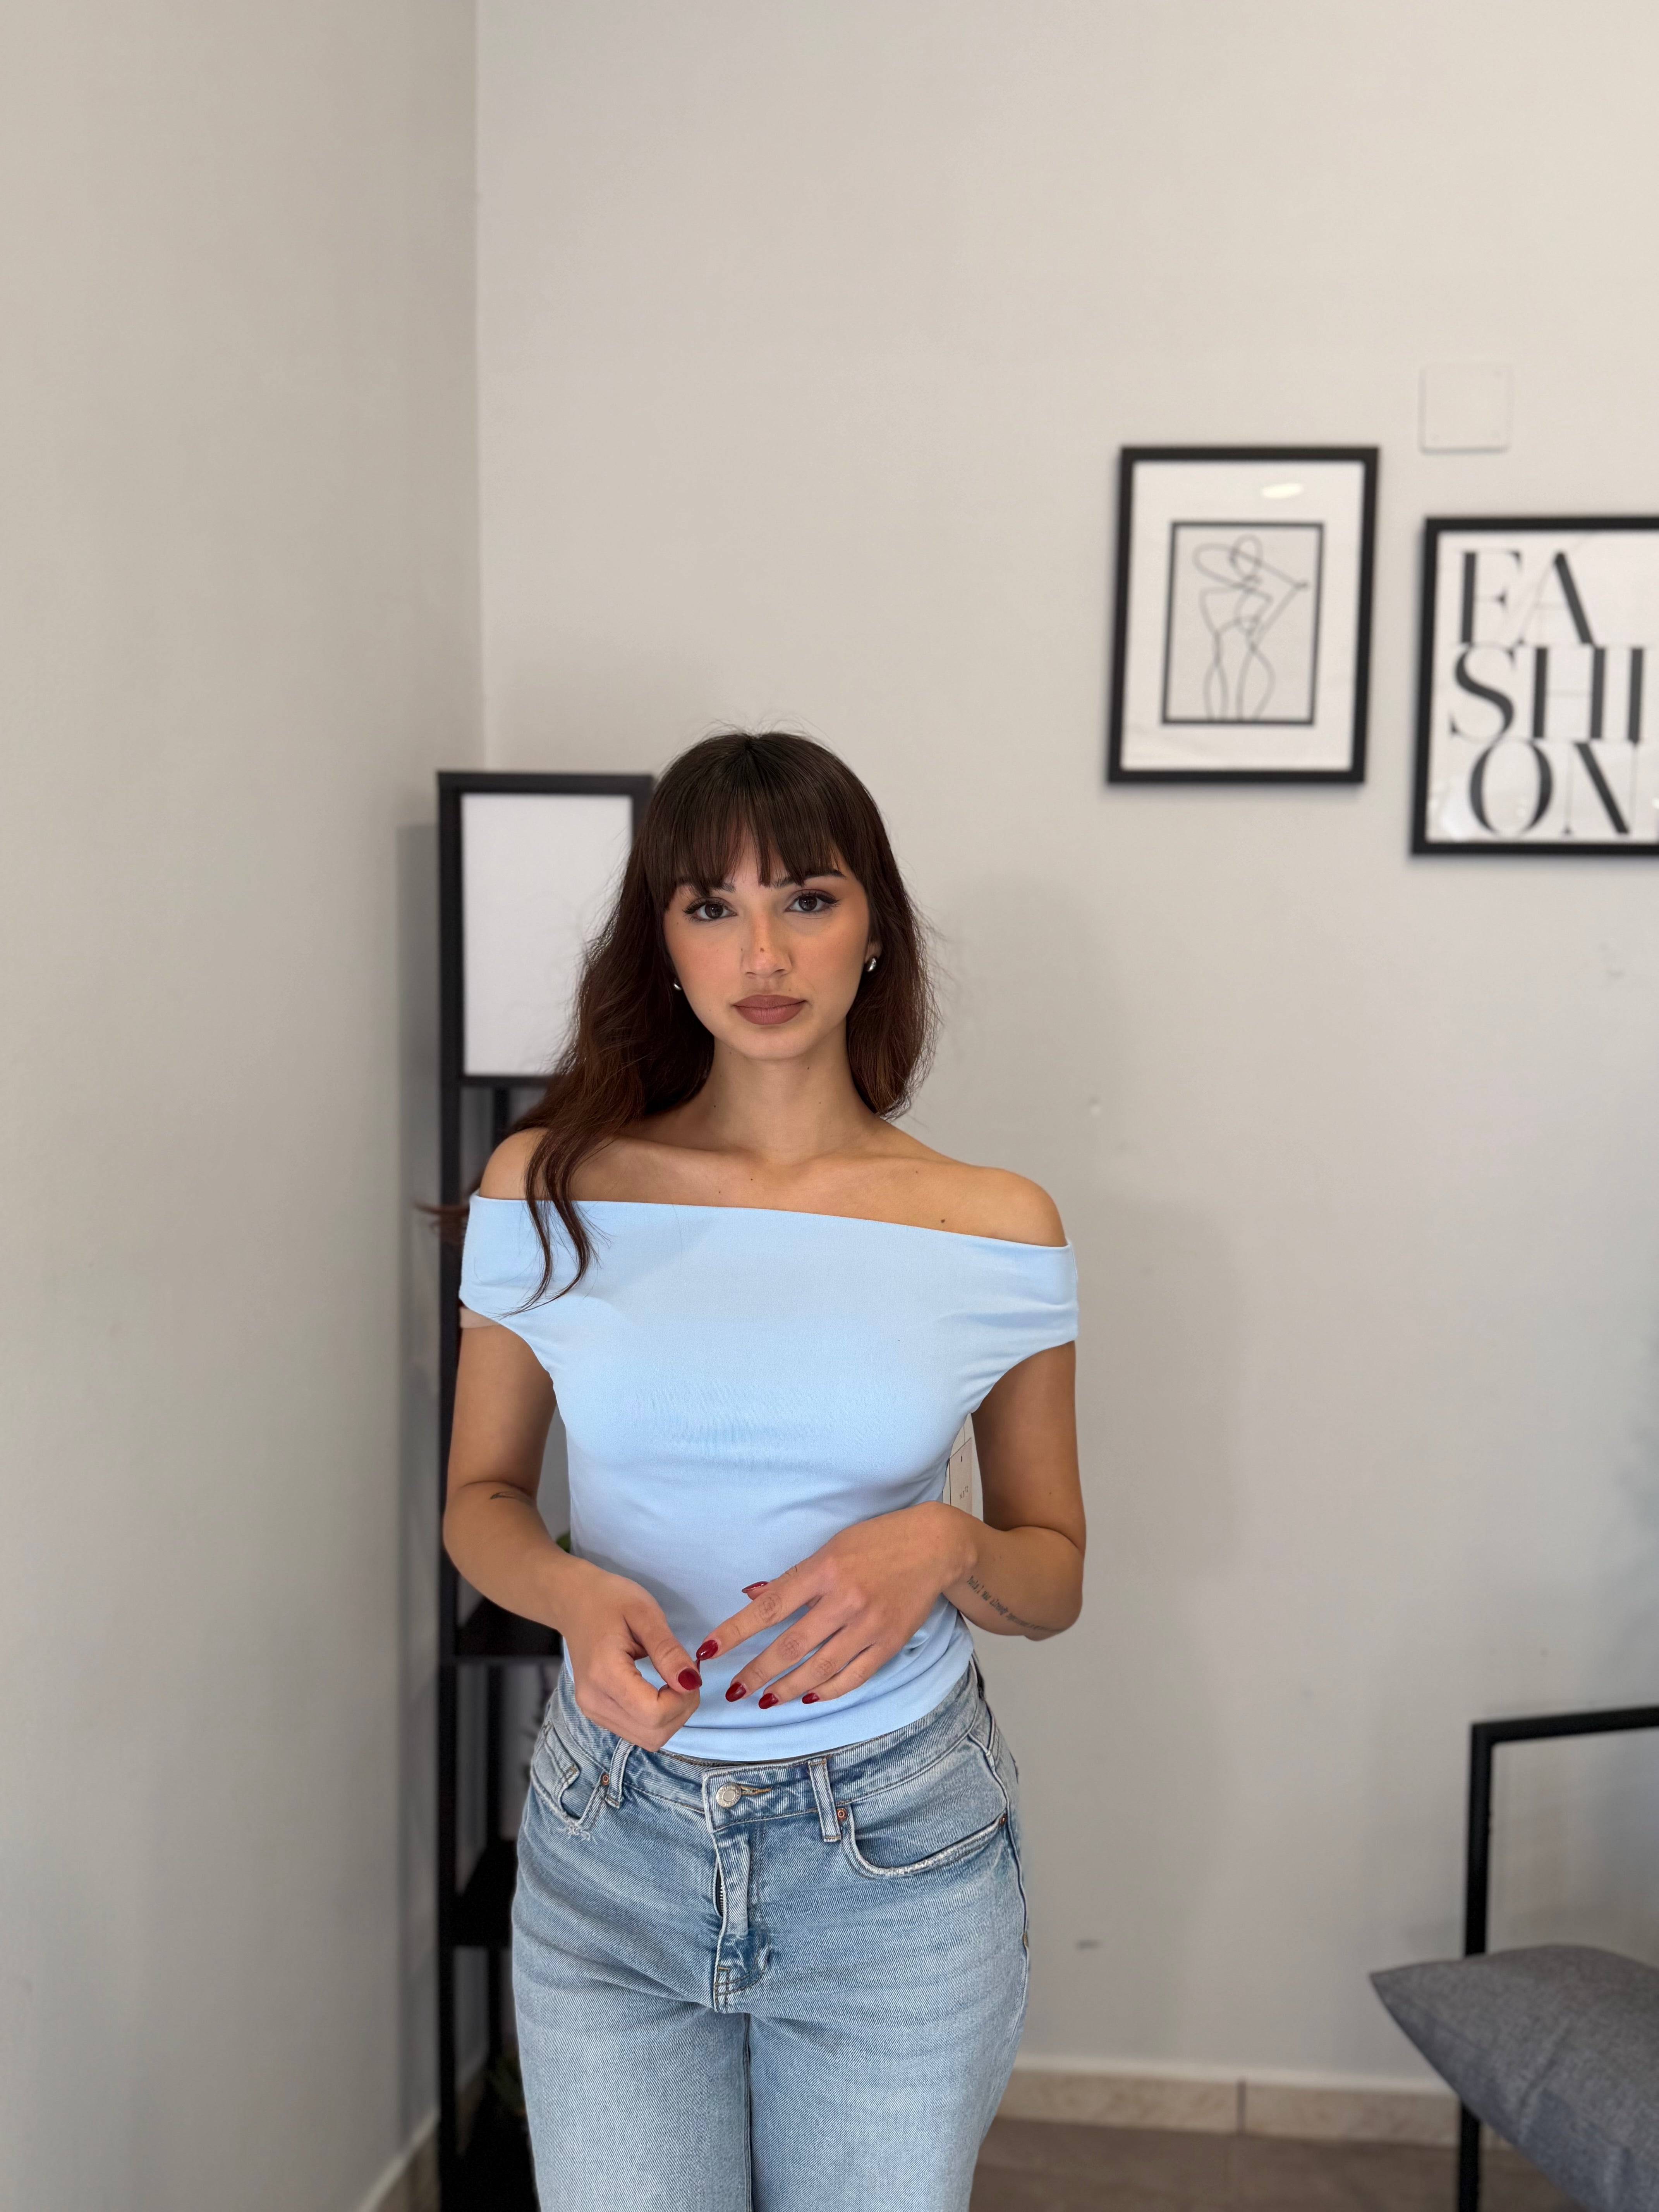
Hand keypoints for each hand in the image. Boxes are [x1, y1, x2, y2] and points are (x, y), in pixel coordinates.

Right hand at [559, 1559, 704, 1749]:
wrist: (574, 1603)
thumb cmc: (609, 1600)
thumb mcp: (645, 1613)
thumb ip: (668, 1651)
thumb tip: (691, 1683)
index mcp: (604, 1674)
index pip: (653, 1713)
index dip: (683, 1700)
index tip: (691, 1673)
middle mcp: (595, 1701)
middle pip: (653, 1733)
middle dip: (682, 1710)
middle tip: (687, 1677)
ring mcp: (593, 1711)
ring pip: (647, 1739)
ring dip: (672, 1717)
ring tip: (674, 1682)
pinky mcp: (597, 1713)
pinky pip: (637, 1731)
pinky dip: (657, 1718)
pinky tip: (660, 1691)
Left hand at [694, 1503, 975, 1710]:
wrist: (934, 1547)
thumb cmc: (878, 1542)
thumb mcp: (831, 1547)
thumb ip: (793, 1577)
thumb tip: (752, 1596)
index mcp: (824, 1570)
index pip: (769, 1607)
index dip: (735, 1631)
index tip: (709, 1649)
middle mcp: (845, 1600)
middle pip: (791, 1645)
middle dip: (757, 1672)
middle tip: (733, 1690)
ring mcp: (870, 1625)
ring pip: (819, 1667)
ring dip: (787, 1688)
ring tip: (764, 1700)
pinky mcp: (890, 1643)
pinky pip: (852, 1676)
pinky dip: (827, 1689)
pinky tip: (808, 1696)